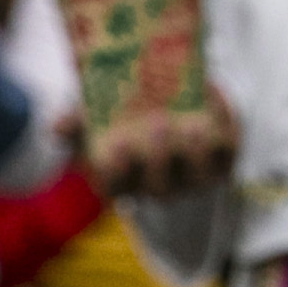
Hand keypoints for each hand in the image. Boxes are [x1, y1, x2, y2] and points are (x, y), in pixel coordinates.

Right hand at [90, 87, 238, 200]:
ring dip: (197, 152)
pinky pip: (229, 150)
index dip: (118, 172)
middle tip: (156, 123)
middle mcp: (162, 187)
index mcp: (125, 181)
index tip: (118, 143)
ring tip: (193, 125)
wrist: (168, 105)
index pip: (117, 189)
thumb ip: (78, 122)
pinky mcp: (224, 160)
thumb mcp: (95, 118)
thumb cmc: (124, 118)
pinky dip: (224, 125)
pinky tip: (214, 97)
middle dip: (159, 159)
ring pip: (201, 177)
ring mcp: (196, 178)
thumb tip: (58, 126)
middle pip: (161, 188)